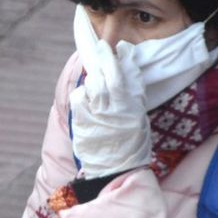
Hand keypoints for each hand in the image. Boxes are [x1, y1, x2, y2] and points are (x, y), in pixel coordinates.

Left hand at [68, 35, 152, 178]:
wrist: (115, 170)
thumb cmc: (131, 141)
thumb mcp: (139, 116)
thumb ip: (134, 90)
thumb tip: (128, 63)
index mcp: (128, 109)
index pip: (120, 77)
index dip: (115, 59)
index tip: (115, 47)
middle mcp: (110, 111)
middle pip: (103, 78)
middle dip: (102, 59)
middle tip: (101, 48)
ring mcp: (93, 117)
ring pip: (90, 87)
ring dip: (93, 78)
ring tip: (97, 78)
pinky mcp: (80, 123)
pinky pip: (78, 99)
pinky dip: (82, 93)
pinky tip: (87, 97)